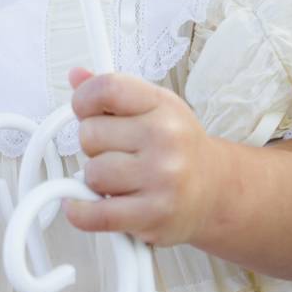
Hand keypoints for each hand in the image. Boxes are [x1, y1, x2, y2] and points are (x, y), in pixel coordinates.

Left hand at [63, 66, 218, 247]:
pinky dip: (80, 210)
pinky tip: (83, 202)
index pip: (107, 88)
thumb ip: (112, 92)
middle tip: (114, 152)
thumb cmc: (178, 147)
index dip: (83, 98)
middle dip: (93, 145)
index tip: (83, 110)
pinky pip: (95, 213)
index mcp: (163, 105)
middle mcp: (164, 138)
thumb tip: (76, 75)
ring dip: (96, 179)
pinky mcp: (153, 215)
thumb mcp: (153, 108)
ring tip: (119, 178)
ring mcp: (161, 178)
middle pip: (90, 134)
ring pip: (92, 173)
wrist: (215, 190)